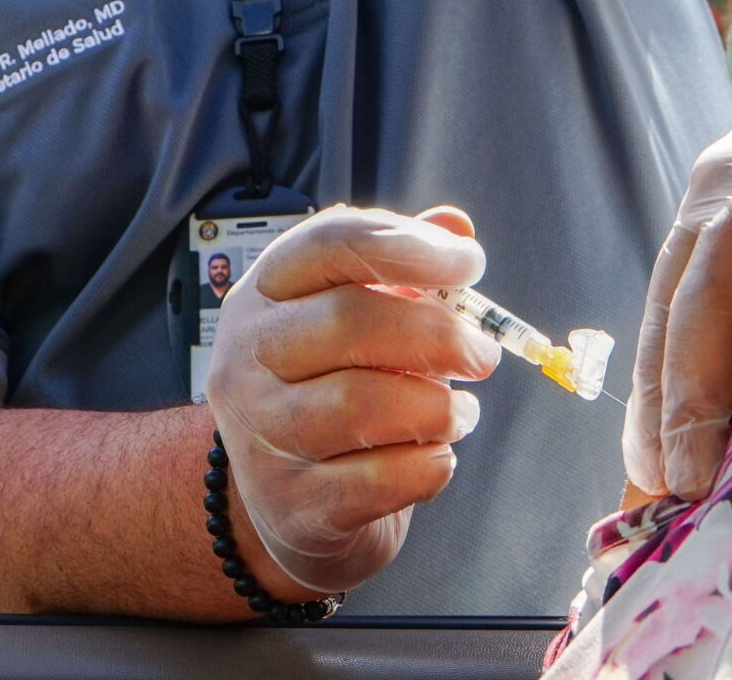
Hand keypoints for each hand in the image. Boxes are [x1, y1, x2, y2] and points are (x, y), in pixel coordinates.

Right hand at [205, 205, 501, 594]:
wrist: (284, 501)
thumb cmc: (328, 388)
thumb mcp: (352, 315)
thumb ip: (402, 266)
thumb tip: (453, 226)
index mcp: (266, 293)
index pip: (330, 244)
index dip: (408, 246)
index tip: (470, 262)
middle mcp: (250, 357)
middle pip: (349, 321)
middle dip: (438, 334)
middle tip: (481, 353)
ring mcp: (263, 434)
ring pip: (362, 404)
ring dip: (437, 406)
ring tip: (459, 411)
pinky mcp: (293, 505)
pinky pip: (378, 480)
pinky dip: (428, 466)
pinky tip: (437, 456)